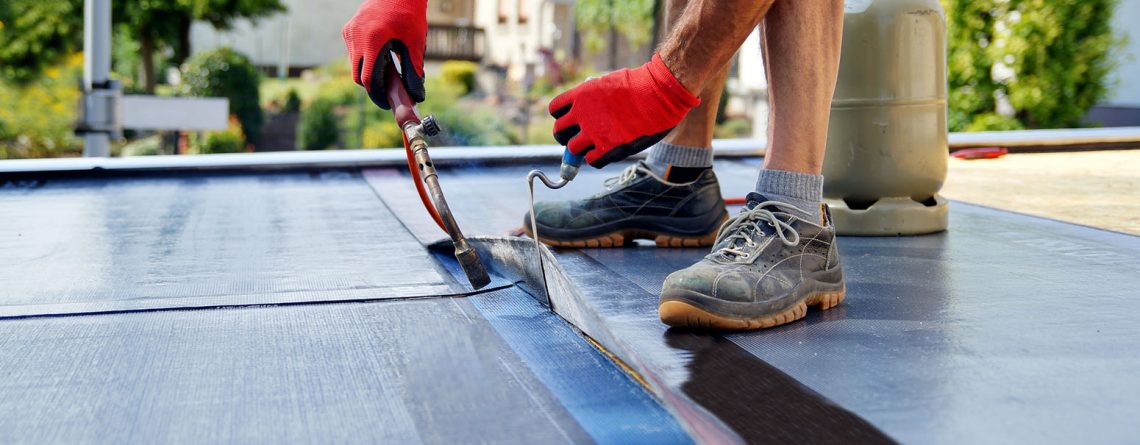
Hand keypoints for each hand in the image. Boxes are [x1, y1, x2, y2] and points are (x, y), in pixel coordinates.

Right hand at [342, 0, 426, 108]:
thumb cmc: (409, 15)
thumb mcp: (415, 43)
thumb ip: (414, 71)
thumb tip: (417, 95)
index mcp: (373, 40)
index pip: (368, 78)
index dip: (377, 94)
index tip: (387, 103)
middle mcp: (356, 36)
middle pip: (357, 75)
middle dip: (372, 86)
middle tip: (388, 92)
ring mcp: (349, 33)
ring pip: (354, 65)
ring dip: (367, 73)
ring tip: (386, 73)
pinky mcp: (348, 30)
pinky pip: (353, 54)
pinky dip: (364, 60)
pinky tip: (380, 57)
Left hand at [549, 54, 699, 167]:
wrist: (659, 94)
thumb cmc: (640, 85)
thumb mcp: (608, 83)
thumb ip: (592, 98)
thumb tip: (585, 111)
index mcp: (580, 94)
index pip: (555, 109)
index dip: (562, 116)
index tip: (571, 119)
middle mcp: (582, 114)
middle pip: (559, 132)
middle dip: (566, 136)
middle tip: (577, 137)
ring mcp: (593, 132)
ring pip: (573, 149)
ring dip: (581, 149)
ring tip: (594, 145)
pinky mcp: (607, 148)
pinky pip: (591, 160)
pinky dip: (596, 158)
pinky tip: (605, 152)